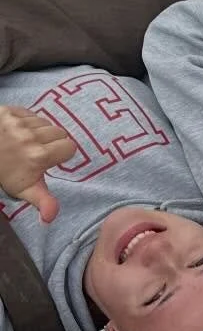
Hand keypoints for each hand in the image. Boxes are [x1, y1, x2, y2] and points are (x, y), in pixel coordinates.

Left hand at [0, 105, 73, 222]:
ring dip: (39, 131)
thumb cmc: (5, 175)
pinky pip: (29, 113)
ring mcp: (18, 122)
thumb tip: (50, 218)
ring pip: (45, 122)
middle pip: (59, 132)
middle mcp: (30, 137)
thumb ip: (44, 201)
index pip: (69, 147)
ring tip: (27, 142)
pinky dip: (27, 121)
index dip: (62, 154)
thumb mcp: (24, 191)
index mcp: (39, 156)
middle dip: (52, 142)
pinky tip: (18, 132)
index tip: (50, 160)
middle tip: (38, 151)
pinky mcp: (8, 111)